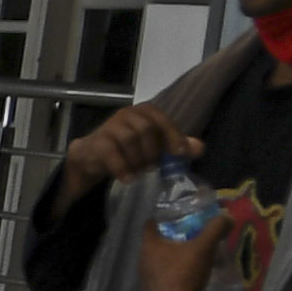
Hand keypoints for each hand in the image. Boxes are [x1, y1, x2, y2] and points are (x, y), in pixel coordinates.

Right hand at [57, 101, 192, 203]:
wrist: (91, 156)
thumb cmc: (127, 149)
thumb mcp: (154, 146)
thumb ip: (176, 145)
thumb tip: (200, 148)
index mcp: (145, 111)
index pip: (162, 120)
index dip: (172, 135)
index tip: (179, 153)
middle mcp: (128, 113)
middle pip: (146, 128)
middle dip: (152, 150)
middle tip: (153, 167)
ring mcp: (111, 125)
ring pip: (129, 139)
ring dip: (137, 159)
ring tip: (140, 172)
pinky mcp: (97, 141)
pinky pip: (112, 153)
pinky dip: (122, 167)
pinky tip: (128, 179)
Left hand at [133, 206, 244, 290]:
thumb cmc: (185, 273)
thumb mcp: (204, 247)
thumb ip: (215, 228)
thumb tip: (227, 217)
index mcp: (149, 246)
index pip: (149, 225)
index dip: (161, 217)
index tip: (175, 215)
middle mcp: (142, 261)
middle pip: (154, 243)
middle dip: (170, 236)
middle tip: (187, 232)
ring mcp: (145, 279)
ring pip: (157, 260)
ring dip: (171, 255)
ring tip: (189, 252)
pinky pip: (162, 275)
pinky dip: (172, 270)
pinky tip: (186, 272)